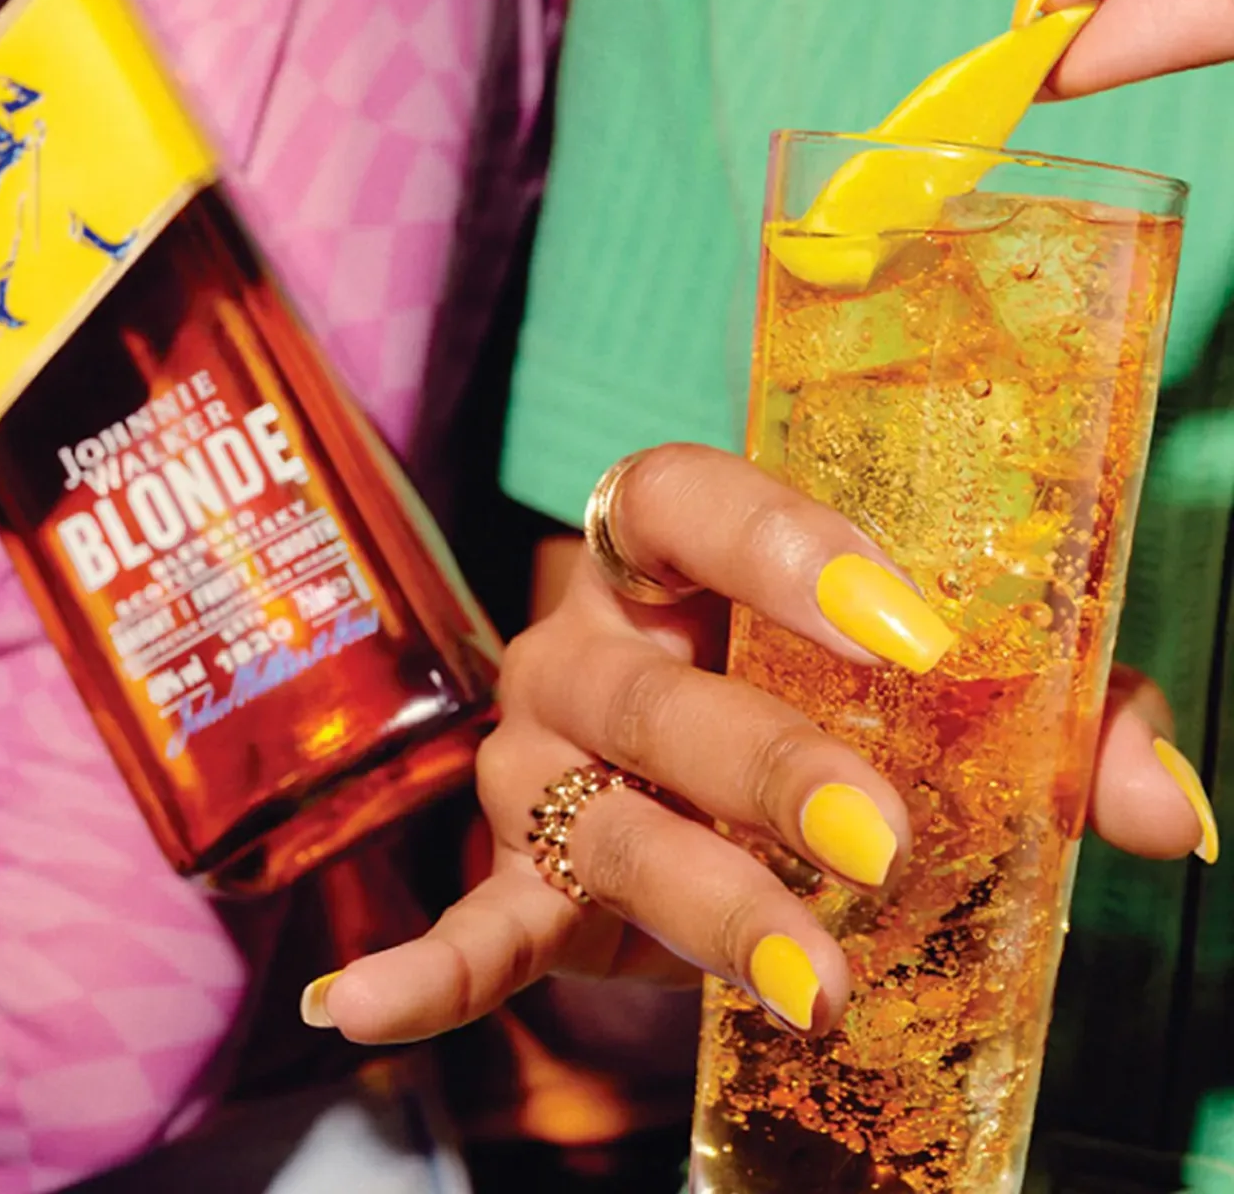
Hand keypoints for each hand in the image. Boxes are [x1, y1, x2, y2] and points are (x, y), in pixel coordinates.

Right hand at [304, 445, 1215, 1043]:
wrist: (701, 758)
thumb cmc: (820, 688)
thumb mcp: (934, 688)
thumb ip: (1053, 718)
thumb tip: (1164, 811)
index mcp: (667, 554)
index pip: (679, 498)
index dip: (777, 545)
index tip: (905, 626)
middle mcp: (579, 644)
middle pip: (644, 688)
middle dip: (759, 760)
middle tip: (877, 834)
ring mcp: (534, 757)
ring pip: (589, 817)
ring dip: (695, 894)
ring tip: (813, 974)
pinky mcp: (519, 871)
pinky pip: (468, 917)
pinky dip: (425, 969)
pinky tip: (358, 1013)